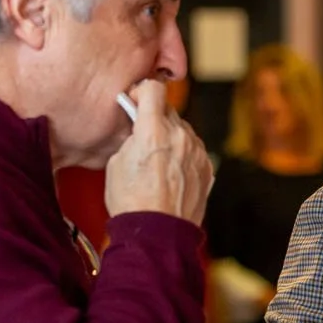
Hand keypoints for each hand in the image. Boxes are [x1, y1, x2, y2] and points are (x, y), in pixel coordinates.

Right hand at [106, 80, 213, 224]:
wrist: (158, 233)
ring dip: (170, 136)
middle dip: (154, 117)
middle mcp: (180, 137)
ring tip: (156, 160)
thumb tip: (138, 130)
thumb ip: (131, 138)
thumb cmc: (131, 201)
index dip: (141, 92)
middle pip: (169, 110)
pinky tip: (170, 172)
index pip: (153, 89)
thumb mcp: (116, 163)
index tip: (134, 101)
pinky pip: (194, 150)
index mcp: (154, 131)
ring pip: (183, 130)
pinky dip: (183, 154)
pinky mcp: (207, 167)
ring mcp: (197, 152)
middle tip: (141, 135)